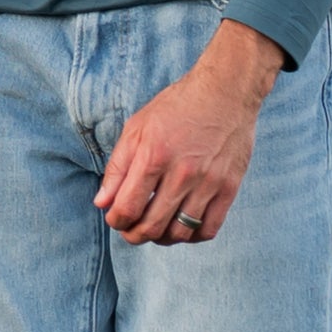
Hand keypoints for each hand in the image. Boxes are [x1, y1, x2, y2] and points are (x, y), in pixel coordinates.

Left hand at [92, 21, 284, 245]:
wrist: (225, 92)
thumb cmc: (176, 107)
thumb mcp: (137, 127)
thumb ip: (118, 167)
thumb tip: (102, 202)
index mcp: (153, 155)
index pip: (127, 207)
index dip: (116, 221)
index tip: (114, 219)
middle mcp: (181, 173)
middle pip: (152, 226)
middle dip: (134, 235)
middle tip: (131, 231)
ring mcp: (207, 183)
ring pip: (180, 233)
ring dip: (162, 238)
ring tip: (155, 229)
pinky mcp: (229, 188)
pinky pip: (209, 229)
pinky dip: (192, 236)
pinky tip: (182, 226)